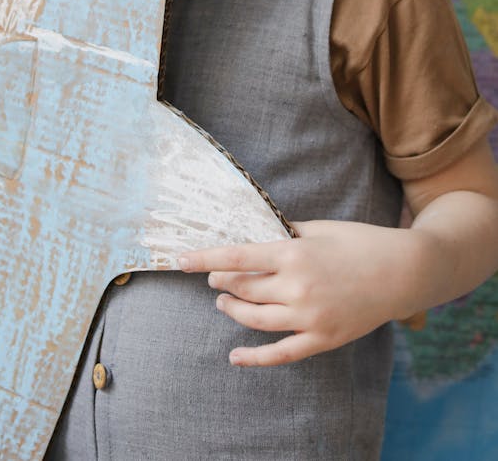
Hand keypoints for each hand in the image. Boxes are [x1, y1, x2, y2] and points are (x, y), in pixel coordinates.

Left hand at [179, 219, 419, 365]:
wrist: (404, 271)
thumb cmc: (360, 242)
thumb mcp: (319, 228)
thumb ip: (285, 233)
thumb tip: (257, 232)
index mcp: (293, 253)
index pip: (237, 257)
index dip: (205, 259)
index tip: (181, 260)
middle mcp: (296, 286)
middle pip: (243, 288)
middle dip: (221, 282)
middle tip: (213, 279)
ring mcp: (309, 316)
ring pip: (255, 319)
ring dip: (233, 311)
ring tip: (223, 303)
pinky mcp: (322, 339)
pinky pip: (281, 353)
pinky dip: (255, 358)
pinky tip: (235, 356)